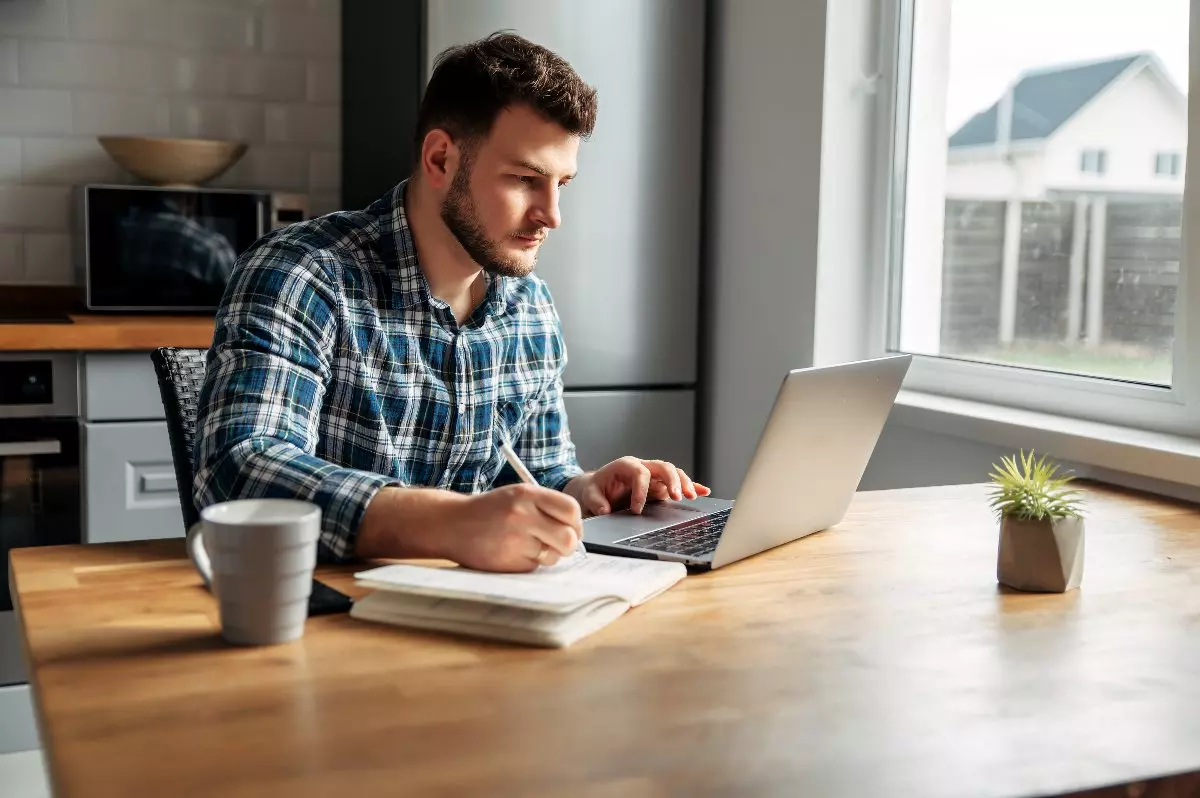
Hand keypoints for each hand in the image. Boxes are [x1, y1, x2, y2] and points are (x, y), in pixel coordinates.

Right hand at [444, 483, 583, 571]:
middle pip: (568, 538)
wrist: (451, 524)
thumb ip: (545, 507)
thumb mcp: (516, 495)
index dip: (576, 522)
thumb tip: (576, 530)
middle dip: (568, 544)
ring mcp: (515, 540)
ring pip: (553, 556)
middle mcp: (522, 515)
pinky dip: (529, 562)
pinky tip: (513, 552)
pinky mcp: (508, 562)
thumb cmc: (488, 510)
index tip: (572, 528)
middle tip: (559, 544)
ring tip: (527, 545)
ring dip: (547, 555)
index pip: (571, 509)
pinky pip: (534, 566)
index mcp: (527, 494)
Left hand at [569, 457, 710, 515]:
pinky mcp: (660, 485)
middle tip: (676, 497)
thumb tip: (605, 510)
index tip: (636, 510)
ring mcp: (654, 476)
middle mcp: (643, 467)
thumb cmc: (595, 489)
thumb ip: (596, 502)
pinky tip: (704, 491)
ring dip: (684, 483)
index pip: (639, 472)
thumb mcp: (589, 494)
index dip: (641, 490)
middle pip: (663, 466)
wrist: (598, 488)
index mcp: (626, 465)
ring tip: (691, 497)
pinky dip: (691, 486)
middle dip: (672, 480)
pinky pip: (678, 482)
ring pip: (674, 473)